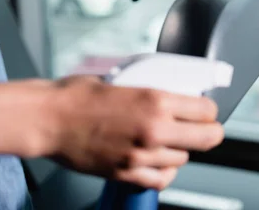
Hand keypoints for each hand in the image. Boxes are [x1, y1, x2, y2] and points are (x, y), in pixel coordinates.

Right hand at [41, 76, 223, 189]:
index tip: (205, 110)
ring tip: (168, 140)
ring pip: (184, 159)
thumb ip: (154, 91)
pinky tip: (159, 161)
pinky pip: (161, 179)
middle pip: (207, 138)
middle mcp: (154, 129)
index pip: (207, 110)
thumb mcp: (125, 79)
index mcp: (156, 100)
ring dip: (180, 150)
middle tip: (203, 128)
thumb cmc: (79, 95)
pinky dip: (164, 171)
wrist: (48, 118)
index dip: (209, 110)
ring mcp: (141, 154)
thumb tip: (175, 94)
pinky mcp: (126, 172)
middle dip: (209, 132)